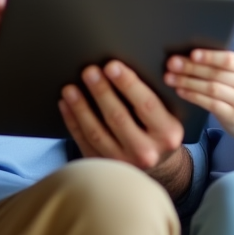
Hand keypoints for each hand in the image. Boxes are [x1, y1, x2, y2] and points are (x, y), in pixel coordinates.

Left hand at [58, 60, 184, 171]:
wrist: (158, 168)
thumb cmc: (159, 133)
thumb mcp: (167, 117)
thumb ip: (152, 99)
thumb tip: (121, 70)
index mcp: (167, 134)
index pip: (146, 104)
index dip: (127, 83)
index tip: (112, 66)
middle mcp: (147, 152)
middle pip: (118, 118)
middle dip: (101, 91)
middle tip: (89, 71)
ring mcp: (124, 164)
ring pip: (97, 132)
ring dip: (81, 107)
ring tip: (70, 88)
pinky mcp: (106, 168)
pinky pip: (84, 142)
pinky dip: (73, 122)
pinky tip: (66, 105)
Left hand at [165, 49, 233, 143]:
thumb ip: (225, 67)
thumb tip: (191, 55)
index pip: (229, 59)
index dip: (210, 56)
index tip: (192, 54)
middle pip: (216, 73)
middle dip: (191, 68)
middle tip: (172, 63)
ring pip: (211, 89)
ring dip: (188, 82)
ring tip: (170, 77)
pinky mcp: (233, 116)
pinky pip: (210, 104)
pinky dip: (194, 97)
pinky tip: (181, 91)